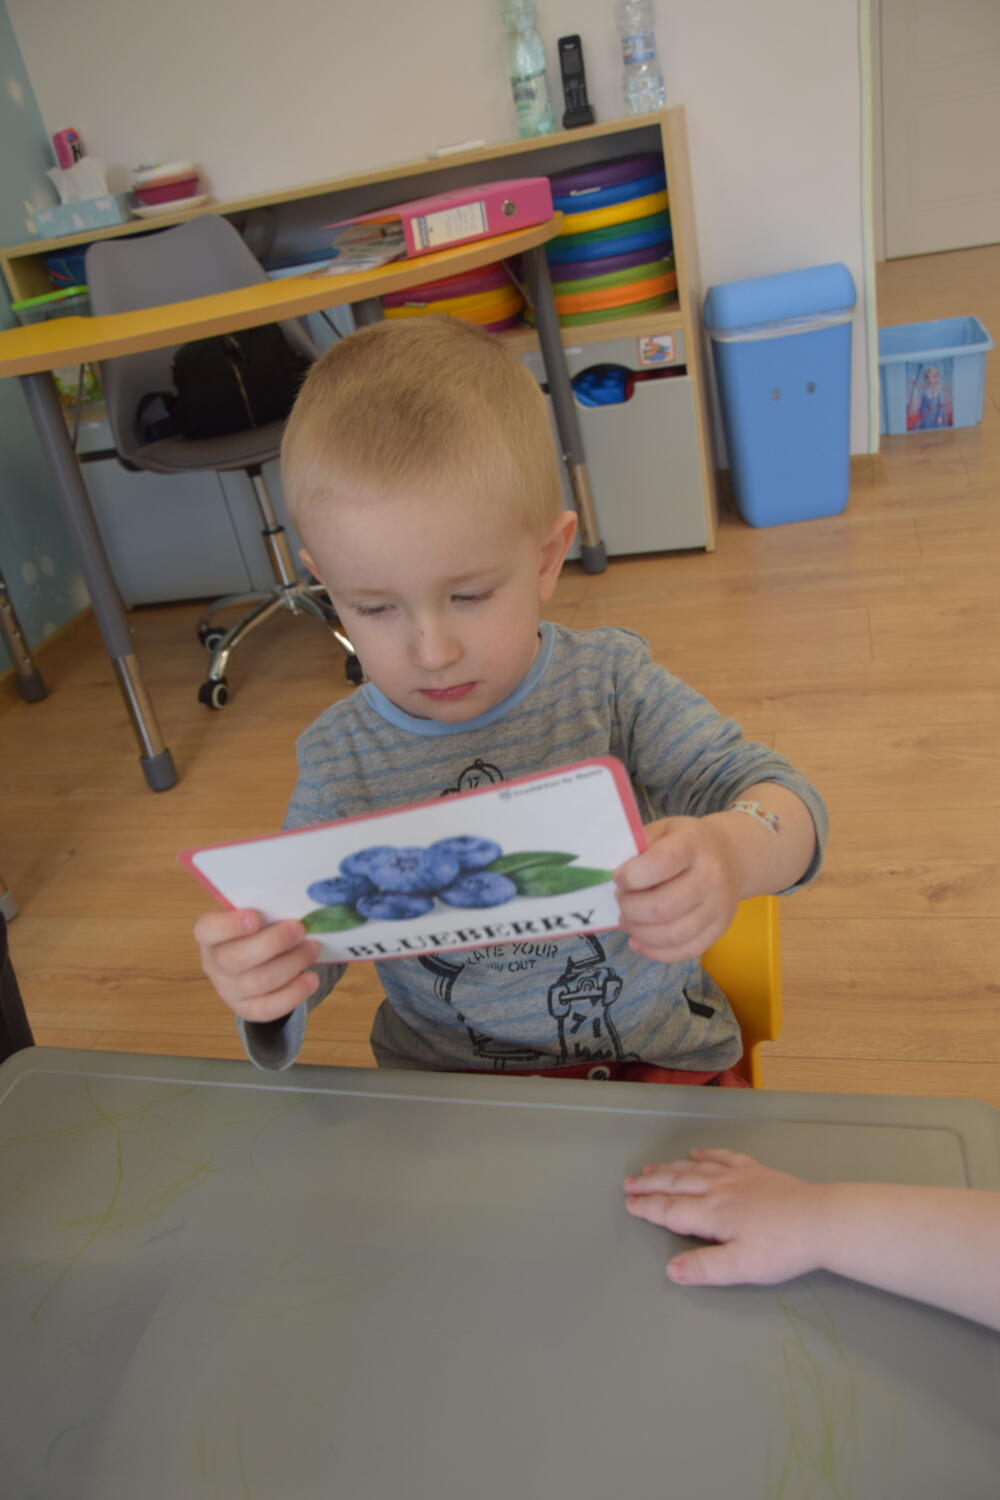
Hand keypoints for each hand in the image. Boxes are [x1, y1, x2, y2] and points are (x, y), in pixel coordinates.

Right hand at [193, 908, 319, 1023]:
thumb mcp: (255, 911)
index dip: (229, 925)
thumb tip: (296, 903)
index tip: (255, 917)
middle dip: (273, 943)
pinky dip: (294, 993)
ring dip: (291, 964)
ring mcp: (228, 990)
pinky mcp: (247, 1008)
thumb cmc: (258, 927)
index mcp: (209, 934)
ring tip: (313, 949)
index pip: (207, 929)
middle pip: (236, 958)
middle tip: (299, 929)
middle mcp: (213, 964)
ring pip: (259, 982)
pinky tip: (311, 979)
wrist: (258, 957)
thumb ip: (266, 907)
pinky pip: (269, 1008)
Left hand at [614, 815, 742, 962]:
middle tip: (621, 900)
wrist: (730, 855)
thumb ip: (639, 846)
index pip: (661, 863)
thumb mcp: (664, 829)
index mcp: (694, 844)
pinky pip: (686, 951)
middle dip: (630, 908)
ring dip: (639, 932)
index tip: (618, 878)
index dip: (632, 875)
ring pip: (673, 934)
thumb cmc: (686, 842)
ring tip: (626, 921)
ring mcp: (719, 906)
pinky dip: (656, 952)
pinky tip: (638, 941)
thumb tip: (614, 874)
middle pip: (663, 907)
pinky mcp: (720, 929)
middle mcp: (712, 876)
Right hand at [623, 1148, 827, 1285]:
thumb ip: (703, 1268)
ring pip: (695, 1168)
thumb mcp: (740, 1268)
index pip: (671, 1210)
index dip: (647, 1207)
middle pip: (676, 1183)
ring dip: (670, 1168)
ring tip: (651, 1167)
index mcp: (711, 1214)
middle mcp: (718, 1190)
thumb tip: (669, 1269)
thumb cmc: (780, 1249)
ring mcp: (737, 1176)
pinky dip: (706, 1154)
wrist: (819, 1220)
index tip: (628, 1203)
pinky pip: (723, 1156)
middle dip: (650, 1183)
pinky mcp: (756, 1170)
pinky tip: (697, 1152)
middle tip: (628, 1182)